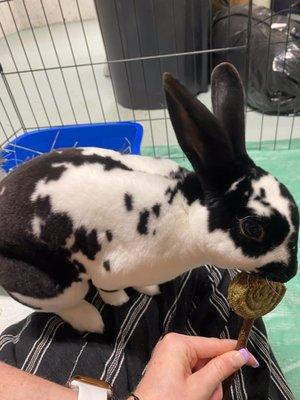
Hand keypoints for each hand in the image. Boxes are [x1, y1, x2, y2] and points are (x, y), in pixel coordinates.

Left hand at [132, 333, 258, 399]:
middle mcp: (174, 344)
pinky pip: (192, 374)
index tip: (254, 361)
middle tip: (208, 396)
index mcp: (179, 343)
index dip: (235, 352)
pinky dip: (197, 387)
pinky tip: (193, 398)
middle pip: (209, 358)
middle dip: (214, 380)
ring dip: (206, 388)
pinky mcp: (169, 368)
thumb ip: (221, 369)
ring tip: (199, 399)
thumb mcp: (199, 388)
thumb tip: (241, 354)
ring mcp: (171, 356)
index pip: (215, 344)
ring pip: (203, 369)